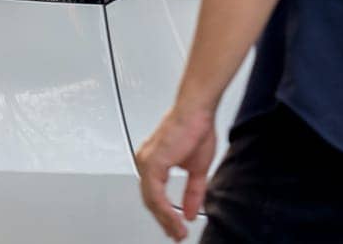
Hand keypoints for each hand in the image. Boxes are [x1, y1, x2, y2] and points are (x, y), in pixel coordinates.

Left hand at [135, 104, 215, 240]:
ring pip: (151, 200)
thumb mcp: (197, 169)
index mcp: (153, 161)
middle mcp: (145, 161)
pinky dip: (166, 211)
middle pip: (150, 201)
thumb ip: (193, 192)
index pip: (154, 195)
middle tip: (177, 235)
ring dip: (166, 220)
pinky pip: (155, 195)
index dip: (165, 215)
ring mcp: (146, 162)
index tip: (177, 228)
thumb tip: (191, 211)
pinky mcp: (152, 163)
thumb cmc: (196, 129)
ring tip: (178, 232)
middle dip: (165, 222)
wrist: (197, 110)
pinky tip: (176, 220)